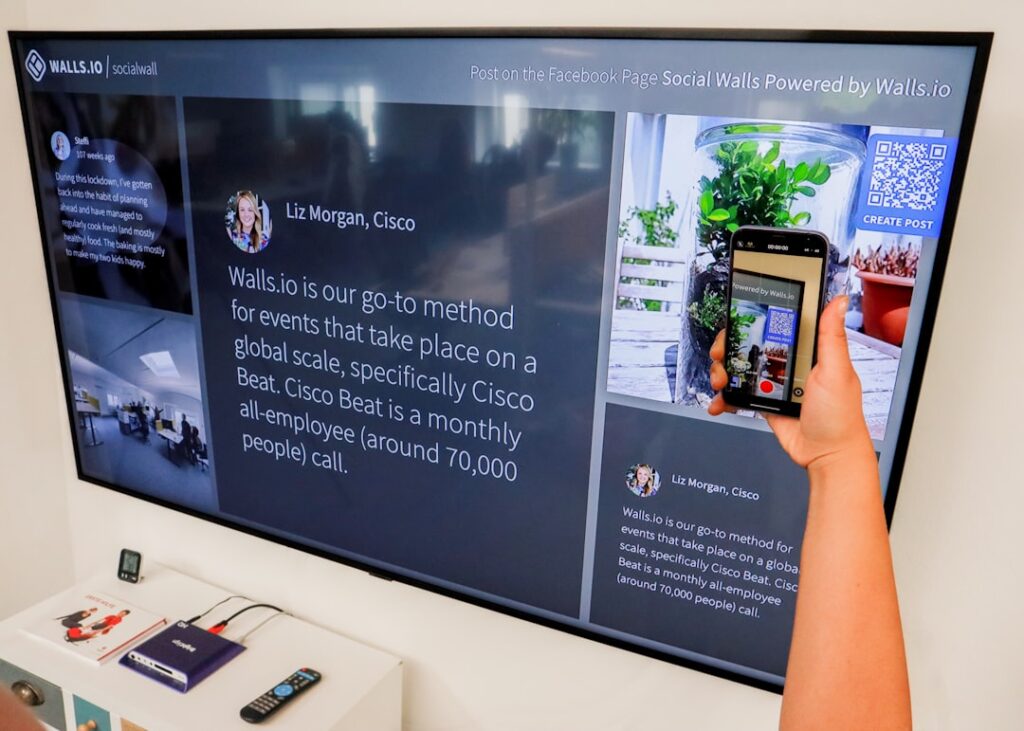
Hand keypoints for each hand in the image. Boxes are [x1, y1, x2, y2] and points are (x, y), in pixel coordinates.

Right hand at [708, 296, 873, 468]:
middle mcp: (790, 363)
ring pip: (740, 368)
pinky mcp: (765, 402)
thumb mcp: (836, 371)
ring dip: (723, 373)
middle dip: (729, 348)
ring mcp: (775, 383)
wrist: (827, 455)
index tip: (737, 321)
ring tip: (721, 383)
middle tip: (722, 355)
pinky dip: (725, 398)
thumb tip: (837, 301)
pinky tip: (719, 402)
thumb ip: (832, 337)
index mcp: (808, 350)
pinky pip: (739, 394)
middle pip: (750, 345)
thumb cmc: (839, 416)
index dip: (753, 320)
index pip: (775, 324)